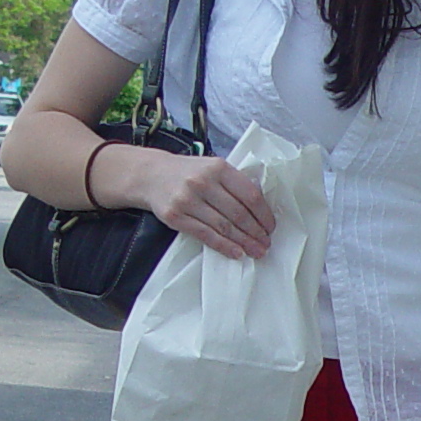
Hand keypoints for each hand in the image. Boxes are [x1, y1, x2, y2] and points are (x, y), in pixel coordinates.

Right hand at [118, 150, 275, 258]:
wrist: (150, 175)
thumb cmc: (188, 173)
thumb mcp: (212, 168)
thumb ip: (234, 183)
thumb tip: (262, 209)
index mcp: (218, 168)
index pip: (250, 195)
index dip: (264, 215)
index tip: (271, 227)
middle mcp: (203, 182)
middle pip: (238, 214)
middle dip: (256, 232)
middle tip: (266, 244)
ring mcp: (187, 200)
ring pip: (223, 227)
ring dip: (243, 242)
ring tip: (256, 251)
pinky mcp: (175, 217)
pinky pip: (205, 235)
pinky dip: (223, 246)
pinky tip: (236, 253)